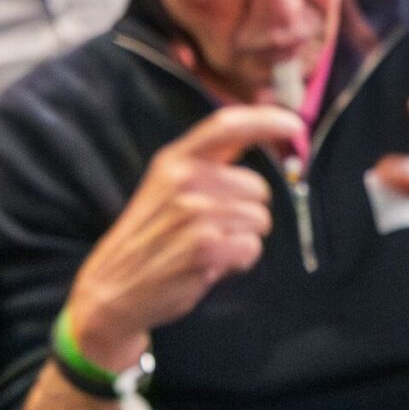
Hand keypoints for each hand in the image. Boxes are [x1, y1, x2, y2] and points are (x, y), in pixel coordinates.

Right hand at [65, 103, 301, 368]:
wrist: (113, 288)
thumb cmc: (152, 238)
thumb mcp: (169, 189)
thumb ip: (210, 165)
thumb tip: (262, 136)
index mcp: (174, 160)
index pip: (227, 125)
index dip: (266, 121)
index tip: (294, 126)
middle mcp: (183, 179)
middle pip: (257, 187)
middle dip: (248, 212)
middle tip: (216, 230)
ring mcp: (192, 212)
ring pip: (259, 219)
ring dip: (244, 239)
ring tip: (211, 248)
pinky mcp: (203, 246)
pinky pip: (252, 247)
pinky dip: (241, 261)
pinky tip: (213, 265)